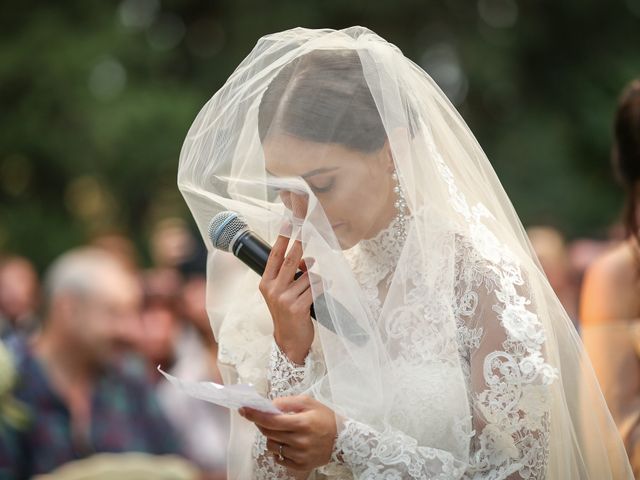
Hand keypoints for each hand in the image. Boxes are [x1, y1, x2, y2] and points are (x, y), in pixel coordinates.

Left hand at [240, 396, 336, 471]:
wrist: (343, 440)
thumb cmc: (325, 418)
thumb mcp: (309, 402)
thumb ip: (288, 401)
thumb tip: (270, 405)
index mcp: (302, 423)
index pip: (271, 420)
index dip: (254, 414)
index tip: (243, 409)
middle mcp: (300, 441)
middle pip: (268, 433)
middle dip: (262, 423)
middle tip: (266, 418)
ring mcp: (299, 456)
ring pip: (271, 446)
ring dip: (272, 437)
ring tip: (284, 431)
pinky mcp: (300, 466)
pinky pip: (278, 458)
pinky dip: (278, 449)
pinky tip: (288, 443)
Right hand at [259, 234, 313, 363]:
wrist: (288, 341)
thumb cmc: (288, 314)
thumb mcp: (283, 293)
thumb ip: (292, 276)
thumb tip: (308, 260)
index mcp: (266, 283)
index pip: (274, 256)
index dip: (282, 239)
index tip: (288, 223)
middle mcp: (272, 289)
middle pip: (290, 260)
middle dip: (300, 244)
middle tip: (307, 230)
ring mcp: (284, 299)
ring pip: (308, 276)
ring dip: (316, 276)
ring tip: (317, 284)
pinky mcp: (297, 307)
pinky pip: (316, 288)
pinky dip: (323, 286)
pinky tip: (325, 288)